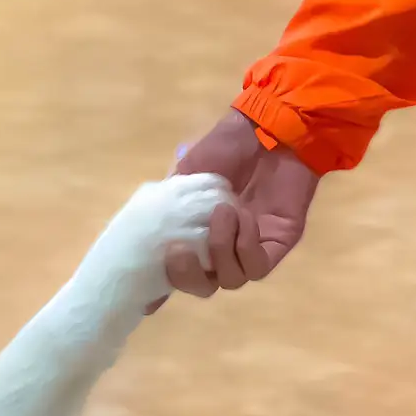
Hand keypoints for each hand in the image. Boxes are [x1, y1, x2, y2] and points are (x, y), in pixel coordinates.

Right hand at [163, 109, 319, 298]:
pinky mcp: (276, 245)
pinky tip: (243, 219)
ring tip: (222, 212)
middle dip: (188, 276)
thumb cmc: (223, 149)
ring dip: (221, 249)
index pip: (180, 273)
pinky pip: (257, 267)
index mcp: (197, 235)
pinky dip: (245, 246)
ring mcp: (249, 249)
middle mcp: (221, 248)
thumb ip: (166, 211)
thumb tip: (140, 246)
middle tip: (178, 250)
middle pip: (203, 286)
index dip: (168, 283)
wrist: (266, 129)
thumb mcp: (183, 177)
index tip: (151, 284)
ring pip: (230, 279)